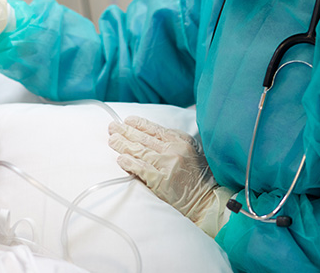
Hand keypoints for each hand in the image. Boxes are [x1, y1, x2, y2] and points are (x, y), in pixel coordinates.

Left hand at [108, 116, 232, 236]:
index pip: (155, 128)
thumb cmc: (199, 176)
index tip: (127, 120)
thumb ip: (174, 141)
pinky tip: (120, 159)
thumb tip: (150, 134)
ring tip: (112, 140)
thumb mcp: (191, 150)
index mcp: (181, 140)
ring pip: (139, 151)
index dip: (139, 123)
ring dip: (123, 144)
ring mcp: (167, 164)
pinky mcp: (161, 180)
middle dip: (125, 131)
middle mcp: (173, 149)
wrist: (207, 199)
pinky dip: (129, 163)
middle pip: (144, 138)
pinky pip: (141, 169)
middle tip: (112, 127)